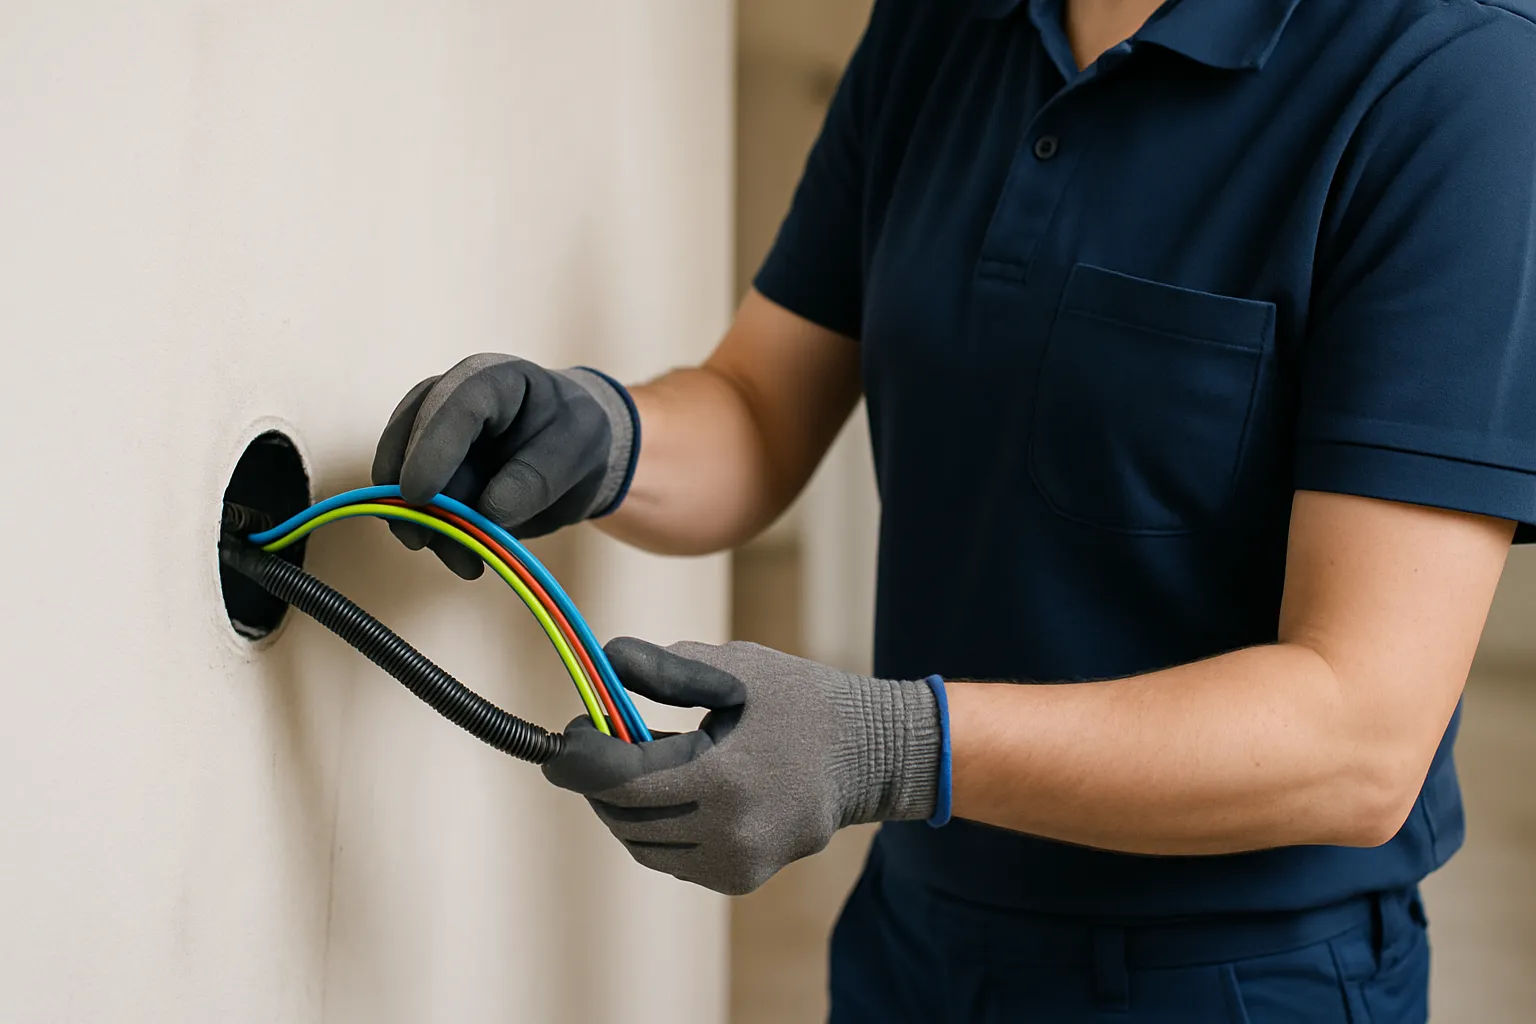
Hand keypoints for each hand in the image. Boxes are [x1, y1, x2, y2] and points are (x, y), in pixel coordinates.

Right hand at [372, 354, 637, 577]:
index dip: (430, 449)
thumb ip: (537, 476)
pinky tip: (465, 559)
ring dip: (425, 526)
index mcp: (488, 379)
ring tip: (467, 564)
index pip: (450, 407)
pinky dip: (436, 537)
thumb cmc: (576, 436)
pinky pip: (417, 508)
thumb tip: (487, 511)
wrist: (574, 456)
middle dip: (411, 496)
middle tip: (423, 541)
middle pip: (407, 443)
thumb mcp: (577, 448)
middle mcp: (446, 402)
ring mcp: (431, 439)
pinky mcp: (429, 476)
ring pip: (402, 482)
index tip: (418, 495)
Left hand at [543, 638, 947, 894]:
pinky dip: (657, 826)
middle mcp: (726, 834)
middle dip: (598, 778)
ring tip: (637, 760)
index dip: (578, 758)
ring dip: (625, 804)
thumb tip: (601, 665)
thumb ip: (664, 668)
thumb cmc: (800, 701)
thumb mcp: (735, 669)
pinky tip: (674, 789)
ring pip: (640, 842)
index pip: (618, 781)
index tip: (566, 734)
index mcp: (722, 779)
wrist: (869, 755)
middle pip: (622, 815)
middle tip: (599, 737)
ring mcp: (734, 865)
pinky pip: (670, 857)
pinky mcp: (739, 879)